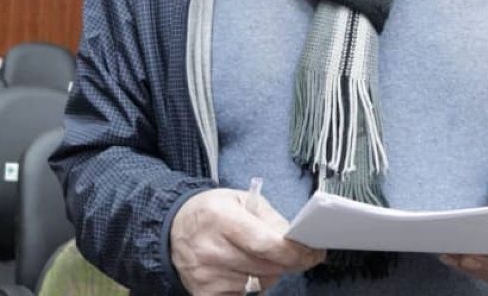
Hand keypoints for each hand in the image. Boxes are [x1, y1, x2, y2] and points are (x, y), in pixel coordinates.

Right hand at [171, 187, 325, 294]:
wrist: (173, 228)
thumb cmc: (213, 211)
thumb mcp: (241, 200)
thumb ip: (271, 218)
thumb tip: (298, 240)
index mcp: (222, 218)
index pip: (266, 244)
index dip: (294, 252)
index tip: (314, 253)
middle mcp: (212, 249)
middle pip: (266, 266)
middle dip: (289, 262)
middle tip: (299, 255)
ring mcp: (206, 275)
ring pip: (258, 284)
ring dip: (270, 274)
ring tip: (261, 258)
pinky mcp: (204, 293)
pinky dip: (252, 286)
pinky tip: (245, 271)